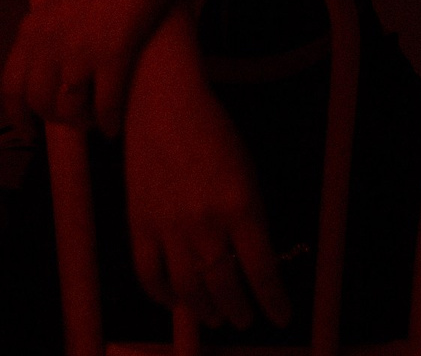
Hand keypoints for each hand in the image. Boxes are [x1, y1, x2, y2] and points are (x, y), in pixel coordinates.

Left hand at [1, 0, 178, 136]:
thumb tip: (51, 75)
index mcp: (32, 28)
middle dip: (56, 119)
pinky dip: (108, 122)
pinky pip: (104, 105)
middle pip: (39, 101)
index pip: (11, 85)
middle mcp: (49, 40)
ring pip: (68, 109)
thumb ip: (49, 35)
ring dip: (82, 123)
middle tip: (75, 121)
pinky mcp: (113, 53)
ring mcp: (79, 48)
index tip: (29, 133)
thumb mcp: (62, 5)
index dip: (18, 116)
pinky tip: (113, 125)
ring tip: (94, 122)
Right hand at [124, 70, 293, 331]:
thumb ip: (251, 216)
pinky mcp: (139, 223)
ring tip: (216, 317)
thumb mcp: (247, 171)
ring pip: (188, 288)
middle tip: (244, 319)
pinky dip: (162, 294)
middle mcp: (206, 223)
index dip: (273, 301)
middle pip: (225, 286)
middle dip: (239, 310)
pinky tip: (174, 300)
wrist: (162, 101)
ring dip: (205, 310)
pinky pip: (148, 273)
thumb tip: (252, 258)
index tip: (281, 318)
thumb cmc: (213, 128)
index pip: (262, 271)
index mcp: (242, 206)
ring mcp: (169, 226)